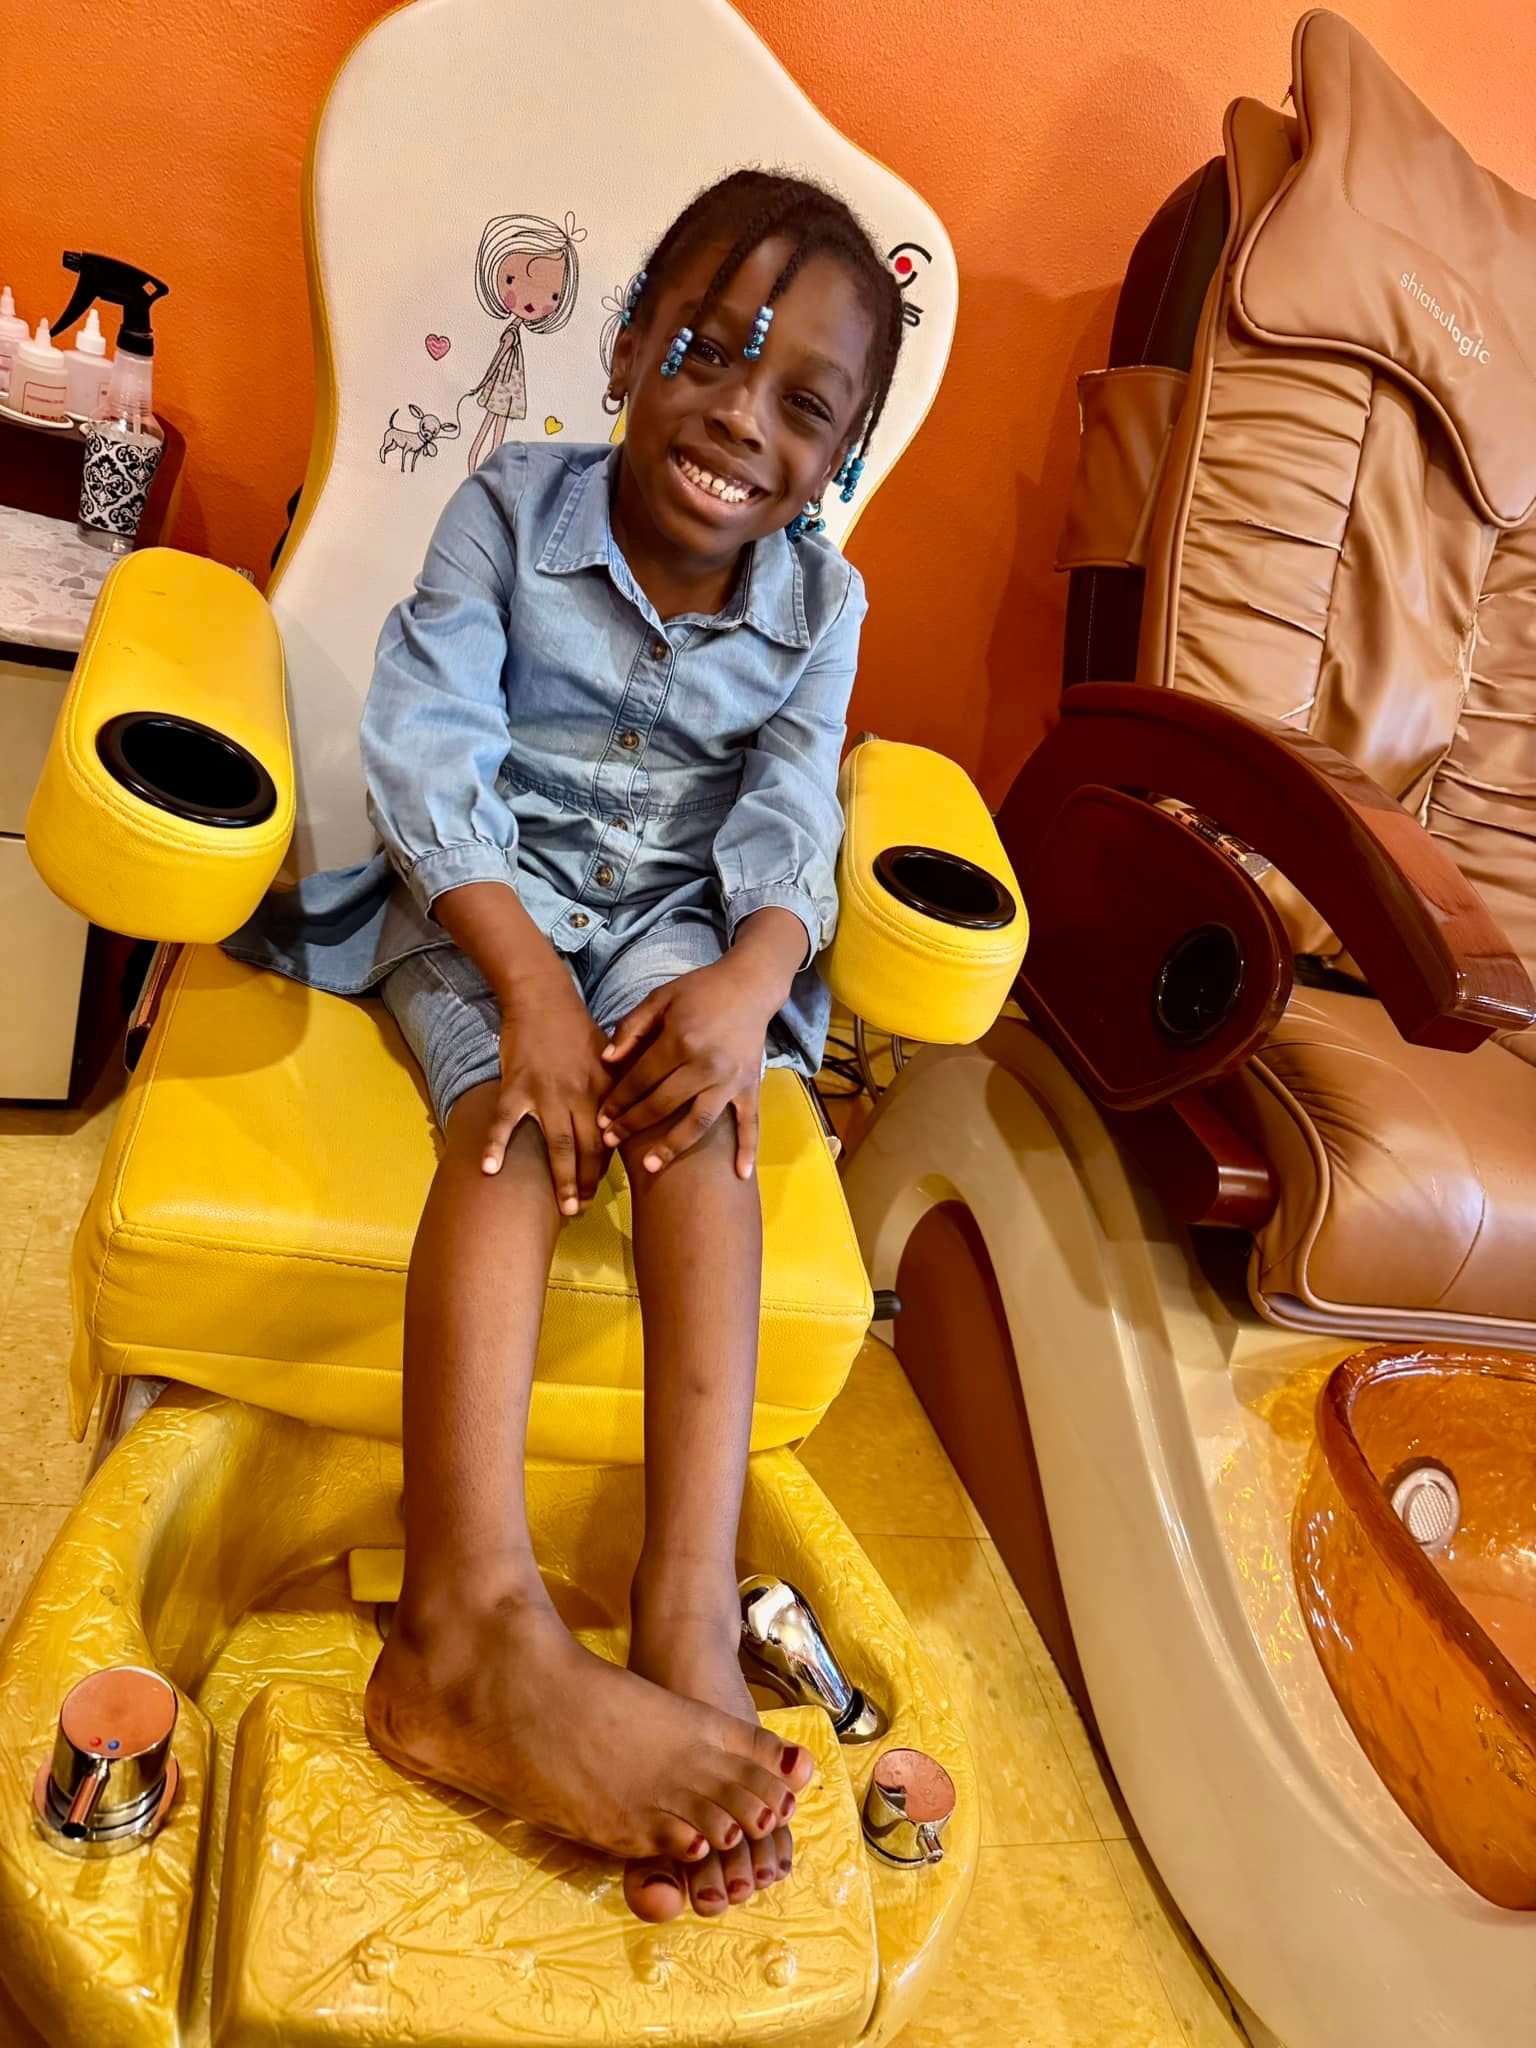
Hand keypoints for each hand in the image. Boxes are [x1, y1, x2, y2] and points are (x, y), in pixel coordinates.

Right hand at [484, 973, 611, 1214]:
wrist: (542, 997)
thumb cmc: (575, 1027)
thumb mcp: (607, 1054)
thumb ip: (615, 1086)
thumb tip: (627, 1117)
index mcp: (603, 1088)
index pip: (609, 1136)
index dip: (606, 1167)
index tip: (600, 1192)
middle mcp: (579, 1094)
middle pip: (588, 1147)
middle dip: (587, 1182)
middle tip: (581, 1210)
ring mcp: (547, 1092)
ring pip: (558, 1143)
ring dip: (562, 1178)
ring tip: (564, 1208)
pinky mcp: (517, 1086)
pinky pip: (506, 1121)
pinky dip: (496, 1145)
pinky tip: (489, 1170)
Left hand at [597, 959, 776, 1179]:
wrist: (750, 985)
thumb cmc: (700, 990)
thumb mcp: (660, 998)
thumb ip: (631, 1028)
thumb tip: (606, 1060)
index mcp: (681, 1041)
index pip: (641, 1080)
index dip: (618, 1101)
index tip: (601, 1119)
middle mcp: (706, 1065)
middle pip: (662, 1104)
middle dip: (632, 1125)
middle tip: (610, 1143)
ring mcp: (730, 1080)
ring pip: (698, 1122)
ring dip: (673, 1146)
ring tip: (650, 1166)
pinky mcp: (750, 1087)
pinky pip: (750, 1122)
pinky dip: (747, 1149)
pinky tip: (739, 1175)